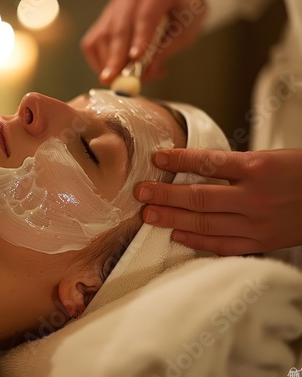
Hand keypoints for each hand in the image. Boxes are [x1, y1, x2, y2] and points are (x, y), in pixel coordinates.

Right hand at [81, 0, 206, 83]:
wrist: (173, 4)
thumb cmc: (181, 17)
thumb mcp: (184, 32)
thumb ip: (165, 52)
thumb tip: (144, 75)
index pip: (145, 15)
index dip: (140, 37)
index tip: (136, 58)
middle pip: (118, 27)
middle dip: (116, 56)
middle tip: (113, 79)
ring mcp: (113, 9)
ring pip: (102, 36)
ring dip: (111, 63)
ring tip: (129, 77)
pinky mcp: (103, 21)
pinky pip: (92, 43)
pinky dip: (99, 61)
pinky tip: (115, 70)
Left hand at [134, 148, 301, 254]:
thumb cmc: (299, 173)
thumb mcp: (269, 158)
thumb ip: (232, 165)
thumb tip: (190, 166)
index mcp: (257, 168)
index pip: (208, 162)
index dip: (179, 159)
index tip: (156, 158)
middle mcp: (254, 197)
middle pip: (199, 196)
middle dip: (165, 194)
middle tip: (140, 192)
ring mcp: (256, 224)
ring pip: (205, 222)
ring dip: (172, 218)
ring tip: (148, 215)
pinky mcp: (260, 243)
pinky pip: (221, 245)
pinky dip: (196, 241)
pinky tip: (175, 235)